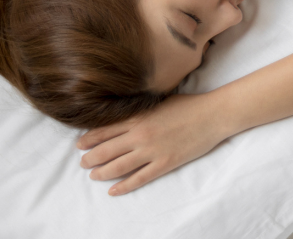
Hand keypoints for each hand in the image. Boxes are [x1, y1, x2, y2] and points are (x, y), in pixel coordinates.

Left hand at [77, 92, 228, 195]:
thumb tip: (123, 115)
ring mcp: (152, 151)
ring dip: (101, 173)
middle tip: (83, 164)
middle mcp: (140, 134)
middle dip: (90, 159)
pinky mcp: (164, 163)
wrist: (213, 115)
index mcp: (139, 117)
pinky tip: (113, 191)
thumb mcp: (159, 101)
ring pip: (117, 167)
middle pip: (106, 150)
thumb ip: (140, 110)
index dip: (89, 139)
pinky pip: (138, 178)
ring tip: (93, 176)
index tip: (80, 145)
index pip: (105, 130)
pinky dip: (123, 186)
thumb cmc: (189, 105)